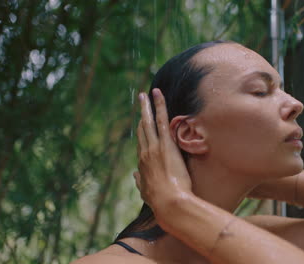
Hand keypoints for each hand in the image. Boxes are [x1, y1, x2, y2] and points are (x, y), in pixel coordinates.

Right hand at [134, 89, 192, 216]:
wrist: (169, 202)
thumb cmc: (160, 200)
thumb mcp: (146, 192)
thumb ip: (140, 181)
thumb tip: (134, 175)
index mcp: (142, 164)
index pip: (141, 143)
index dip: (142, 131)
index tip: (142, 122)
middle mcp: (145, 152)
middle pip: (142, 129)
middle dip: (141, 113)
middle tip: (141, 101)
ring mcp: (154, 146)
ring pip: (149, 121)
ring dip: (147, 106)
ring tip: (146, 94)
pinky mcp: (165, 143)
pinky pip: (161, 119)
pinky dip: (159, 106)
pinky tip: (158, 95)